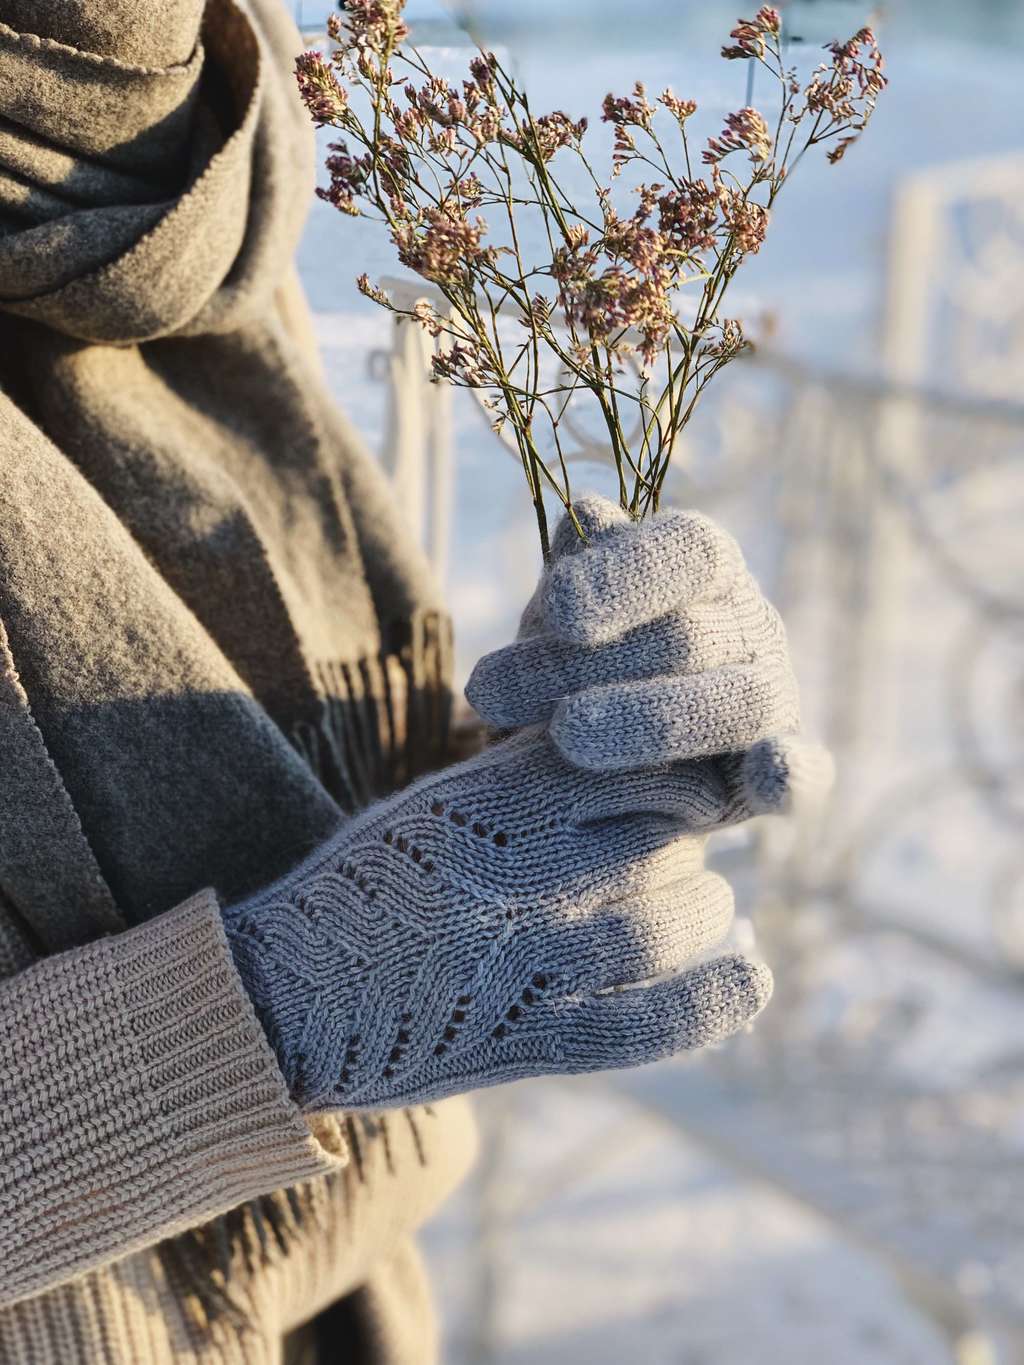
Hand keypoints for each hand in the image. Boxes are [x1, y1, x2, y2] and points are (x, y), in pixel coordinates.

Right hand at [224, 731, 770, 1112]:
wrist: (289, 994)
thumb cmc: (365, 887)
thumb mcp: (439, 801)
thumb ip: (528, 777)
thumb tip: (627, 760)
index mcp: (497, 798)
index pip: (637, 766)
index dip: (675, 781)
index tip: (680, 792)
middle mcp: (525, 870)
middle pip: (666, 837)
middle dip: (686, 842)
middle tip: (677, 853)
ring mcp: (535, 959)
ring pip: (676, 918)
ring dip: (704, 909)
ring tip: (706, 906)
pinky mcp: (538, 1041)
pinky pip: (657, 1021)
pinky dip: (719, 999)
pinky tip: (752, 974)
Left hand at [467, 496, 831, 814]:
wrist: (591, 751)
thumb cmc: (577, 662)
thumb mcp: (562, 615)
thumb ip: (577, 573)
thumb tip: (587, 516)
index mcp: (707, 568)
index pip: (688, 553)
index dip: (627, 577)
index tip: (561, 611)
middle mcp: (750, 626)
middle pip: (688, 638)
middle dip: (581, 666)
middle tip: (491, 693)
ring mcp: (771, 699)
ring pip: (736, 704)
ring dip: (647, 720)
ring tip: (563, 736)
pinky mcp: (774, 774)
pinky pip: (804, 775)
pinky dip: (793, 776)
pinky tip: (771, 775)